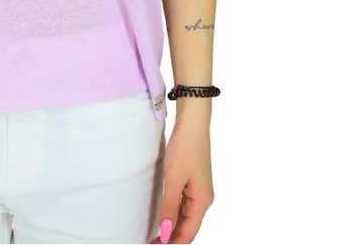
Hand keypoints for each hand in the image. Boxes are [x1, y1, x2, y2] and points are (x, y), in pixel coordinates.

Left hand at [149, 121, 214, 243]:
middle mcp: (204, 198)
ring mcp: (199, 189)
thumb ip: (170, 207)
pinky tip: (164, 215)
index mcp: (203, 201)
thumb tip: (166, 233)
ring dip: (173, 226)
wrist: (192, 123)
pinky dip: (175, 212)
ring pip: (186, 215)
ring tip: (155, 233)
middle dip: (172, 237)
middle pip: (189, 226)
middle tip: (152, 242)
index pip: (189, 232)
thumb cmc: (185, 148)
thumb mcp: (173, 179)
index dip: (173, 243)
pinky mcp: (193, 180)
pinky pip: (185, 203)